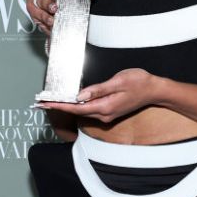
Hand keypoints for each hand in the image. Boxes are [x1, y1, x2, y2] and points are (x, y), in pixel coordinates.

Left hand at [37, 69, 160, 122]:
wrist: (155, 90)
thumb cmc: (139, 82)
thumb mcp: (118, 82)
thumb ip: (98, 89)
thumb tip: (79, 96)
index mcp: (105, 107)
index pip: (76, 107)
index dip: (59, 105)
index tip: (44, 103)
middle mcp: (104, 114)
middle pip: (77, 111)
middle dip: (59, 106)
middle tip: (41, 102)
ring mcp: (107, 114)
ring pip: (83, 111)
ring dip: (67, 106)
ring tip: (52, 101)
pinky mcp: (110, 111)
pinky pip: (90, 109)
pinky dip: (78, 105)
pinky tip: (71, 100)